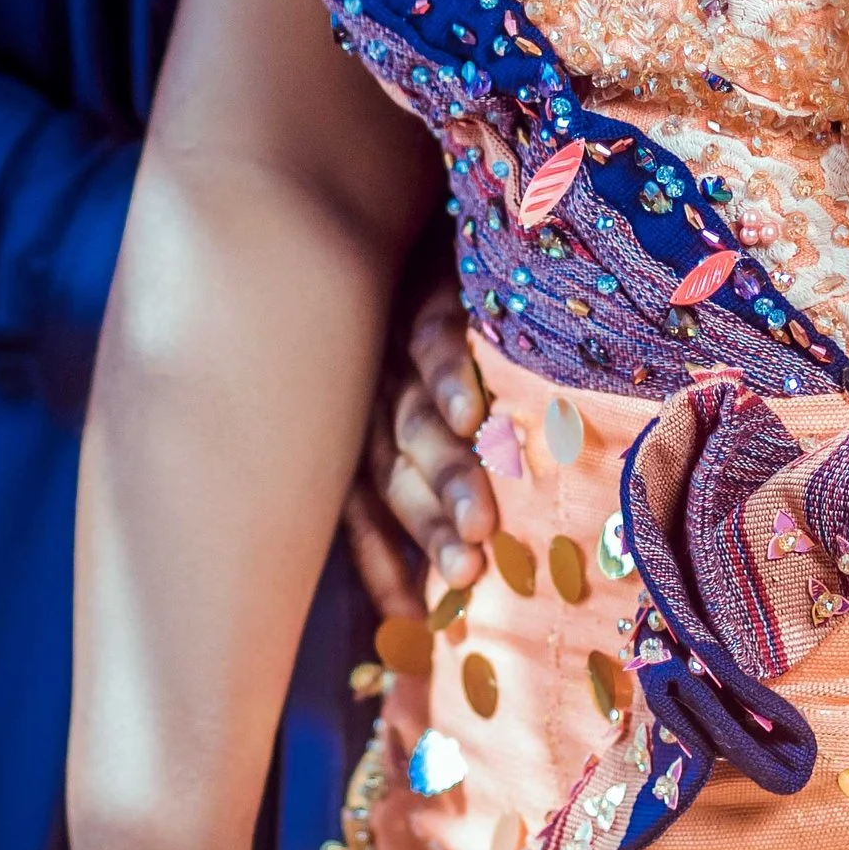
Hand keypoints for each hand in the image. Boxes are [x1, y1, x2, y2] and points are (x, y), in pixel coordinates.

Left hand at [344, 274, 495, 620]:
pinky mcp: (427, 294)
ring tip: (481, 523)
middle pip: (396, 474)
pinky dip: (447, 377)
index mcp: (370, 437)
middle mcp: (373, 400)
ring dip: (447, 473)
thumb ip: (449, 495)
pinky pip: (429, 339)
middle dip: (433, 528)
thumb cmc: (455, 349)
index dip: (386, 566)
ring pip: (412, 420)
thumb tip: (456, 602)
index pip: (367, 513)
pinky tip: (470, 415)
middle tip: (470, 572)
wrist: (438, 229)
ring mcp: (395, 349)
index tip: (418, 619)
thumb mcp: (443, 422)